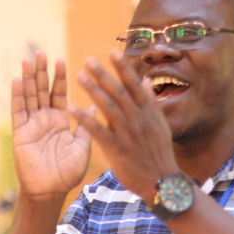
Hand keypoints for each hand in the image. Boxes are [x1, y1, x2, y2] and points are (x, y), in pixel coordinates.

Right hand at [11, 51, 92, 201]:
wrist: (51, 190)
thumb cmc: (68, 172)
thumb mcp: (83, 146)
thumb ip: (86, 126)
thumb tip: (94, 107)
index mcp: (59, 121)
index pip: (58, 94)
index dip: (58, 78)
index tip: (60, 60)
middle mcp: (44, 120)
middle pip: (41, 90)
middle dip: (41, 71)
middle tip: (40, 52)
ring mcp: (31, 125)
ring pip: (29, 96)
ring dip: (28, 78)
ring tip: (28, 60)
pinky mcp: (20, 133)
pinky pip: (18, 111)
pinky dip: (18, 96)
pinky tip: (18, 80)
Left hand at [69, 52, 177, 202]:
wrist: (162, 182)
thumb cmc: (159, 154)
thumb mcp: (161, 126)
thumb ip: (152, 103)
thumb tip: (145, 81)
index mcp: (149, 112)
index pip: (134, 85)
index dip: (123, 68)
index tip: (112, 51)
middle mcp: (138, 119)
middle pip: (119, 92)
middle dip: (103, 74)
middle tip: (88, 60)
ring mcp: (127, 133)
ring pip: (108, 107)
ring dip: (93, 89)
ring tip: (79, 76)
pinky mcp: (116, 149)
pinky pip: (98, 131)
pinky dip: (84, 118)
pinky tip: (71, 108)